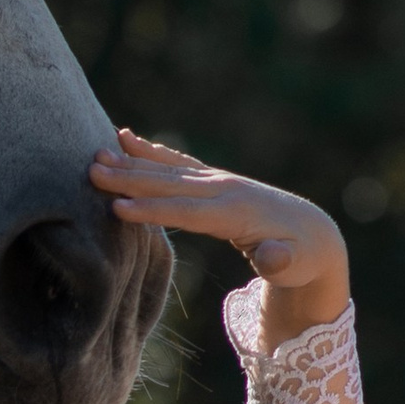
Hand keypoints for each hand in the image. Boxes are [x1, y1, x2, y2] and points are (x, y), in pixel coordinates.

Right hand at [87, 130, 349, 340]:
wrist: (312, 232)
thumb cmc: (299, 257)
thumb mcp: (295, 266)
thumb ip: (280, 262)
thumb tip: (272, 258)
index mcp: (236, 213)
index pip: (187, 212)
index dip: (153, 212)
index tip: (117, 208)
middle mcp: (223, 190)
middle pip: (169, 184)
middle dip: (130, 178)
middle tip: (92, 170)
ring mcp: (217, 180)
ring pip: (167, 169)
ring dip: (132, 160)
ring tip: (98, 151)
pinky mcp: (212, 179)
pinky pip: (176, 162)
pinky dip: (151, 150)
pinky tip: (126, 137)